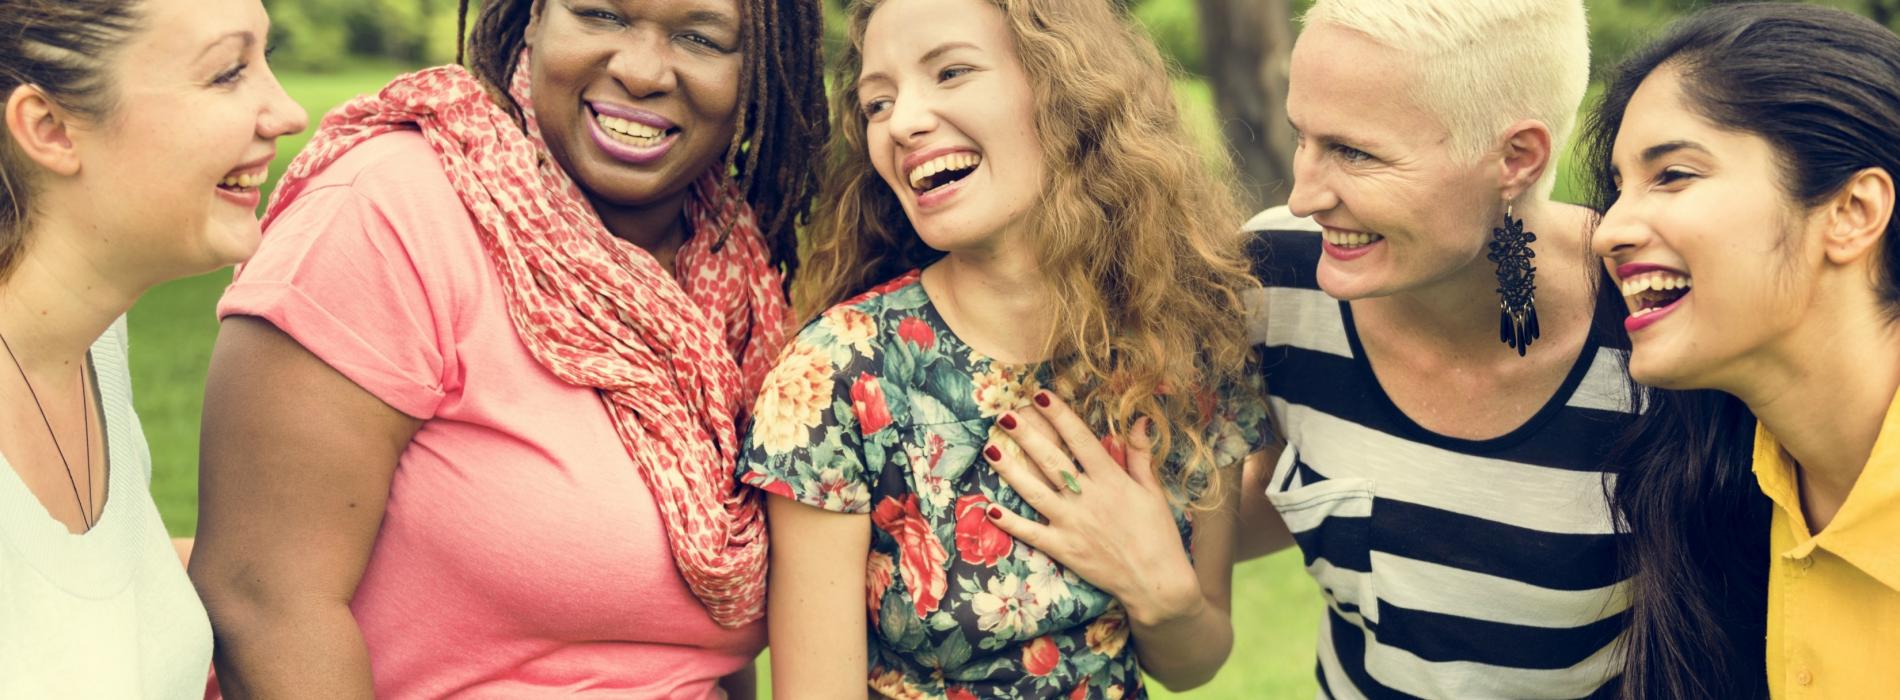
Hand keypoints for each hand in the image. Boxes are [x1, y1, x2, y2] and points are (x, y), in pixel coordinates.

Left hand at [982, 391, 1205, 626]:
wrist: (1157, 582)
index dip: (1060, 415)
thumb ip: (1140, 455)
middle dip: (1027, 435)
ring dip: (1010, 470)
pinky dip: (1010, 521)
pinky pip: (1031, 533)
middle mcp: (1088, 498)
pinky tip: (990, 507)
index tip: (1041, 394)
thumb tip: (1138, 420)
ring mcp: (1072, 524)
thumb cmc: (1159, 534)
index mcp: (1112, 480)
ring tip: (991, 448)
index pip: (1081, 440)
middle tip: (1006, 414)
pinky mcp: (1063, 549)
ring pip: (1034, 491)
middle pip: (1052, 461)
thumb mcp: (1153, 491)